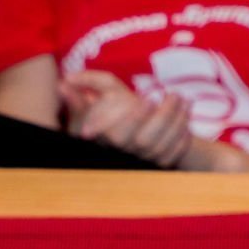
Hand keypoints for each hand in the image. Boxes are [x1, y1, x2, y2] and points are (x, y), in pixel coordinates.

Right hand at [59, 70, 191, 167]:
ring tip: (184, 100)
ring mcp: (140, 162)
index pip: (119, 134)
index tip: (149, 96)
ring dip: (178, 122)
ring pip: (163, 146)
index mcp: (104, 139)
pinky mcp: (156, 166)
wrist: (123, 141)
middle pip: (146, 140)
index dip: (136, 117)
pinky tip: (185, 120)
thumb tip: (63, 83)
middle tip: (174, 94)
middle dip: (164, 116)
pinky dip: (182, 138)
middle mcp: (122, 154)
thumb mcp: (91, 104)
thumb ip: (82, 91)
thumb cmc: (103, 119)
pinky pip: (173, 155)